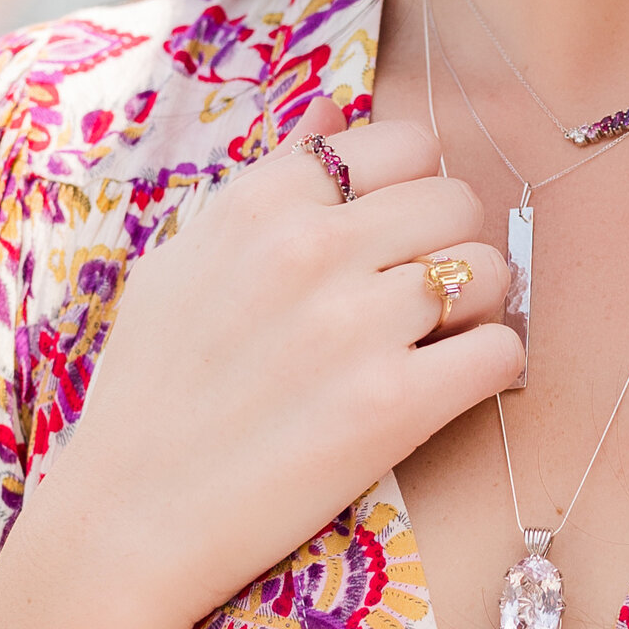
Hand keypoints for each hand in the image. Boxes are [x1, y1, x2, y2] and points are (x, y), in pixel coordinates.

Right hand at [17, 101, 518, 628]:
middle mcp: (310, 249)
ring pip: (488, 271)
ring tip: (428, 348)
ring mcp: (355, 326)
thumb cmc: (150, 395)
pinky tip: (445, 390)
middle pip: (457, 201)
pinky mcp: (393, 406)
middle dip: (449, 247)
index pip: (401, 142)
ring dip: (474, 309)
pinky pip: (501, 350)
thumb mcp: (183, 262)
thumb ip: (269, 182)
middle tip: (417, 302)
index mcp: (257, 204)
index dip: (410, 191)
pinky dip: (488, 369)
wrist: (127, 522)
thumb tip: (336, 106)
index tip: (390, 239)